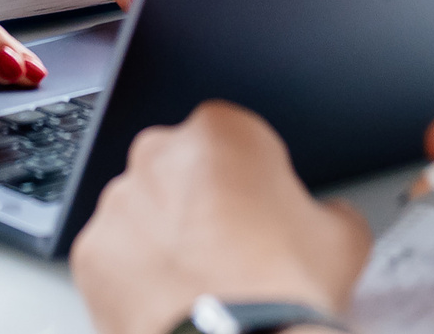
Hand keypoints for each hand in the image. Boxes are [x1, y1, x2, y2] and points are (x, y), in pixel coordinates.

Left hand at [71, 101, 371, 333]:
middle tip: (232, 252)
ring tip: (202, 285)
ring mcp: (119, 203)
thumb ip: (330, 210)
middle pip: (182, 171)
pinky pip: (115, 257)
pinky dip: (135, 277)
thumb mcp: (343, 238)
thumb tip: (329, 219)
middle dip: (201, 203)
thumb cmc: (281, 292)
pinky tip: (171, 302)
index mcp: (222, 132)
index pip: (236, 141)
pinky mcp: (91, 253)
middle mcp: (160, 155)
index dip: (253, 181)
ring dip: (165, 239)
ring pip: (143, 213)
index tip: (262, 213)